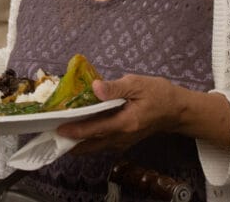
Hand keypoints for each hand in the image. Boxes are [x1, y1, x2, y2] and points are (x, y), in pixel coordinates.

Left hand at [56, 75, 184, 153]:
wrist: (177, 110)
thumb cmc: (159, 94)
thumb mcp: (138, 84)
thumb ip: (115, 87)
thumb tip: (95, 88)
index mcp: (125, 122)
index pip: (95, 129)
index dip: (75, 130)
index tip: (58, 128)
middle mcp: (122, 137)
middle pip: (92, 144)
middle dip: (71, 142)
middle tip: (52, 135)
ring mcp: (124, 141)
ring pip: (96, 146)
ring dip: (79, 143)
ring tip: (61, 134)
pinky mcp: (124, 140)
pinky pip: (103, 144)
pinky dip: (89, 140)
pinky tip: (80, 131)